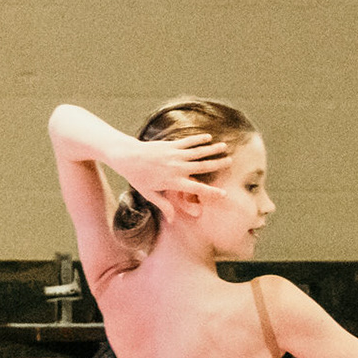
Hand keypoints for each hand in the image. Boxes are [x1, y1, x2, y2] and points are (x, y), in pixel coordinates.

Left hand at [114, 133, 230, 220]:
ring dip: (212, 149)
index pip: (196, 188)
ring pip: (198, 152)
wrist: (127, 156)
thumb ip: (164, 205)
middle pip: (202, 166)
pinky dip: (198, 139)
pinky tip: (208, 137)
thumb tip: (173, 220)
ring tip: (225, 147)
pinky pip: (188, 141)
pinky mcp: (171, 144)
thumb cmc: (137, 177)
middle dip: (217, 163)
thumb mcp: (149, 194)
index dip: (211, 191)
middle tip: (230, 162)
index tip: (224, 194)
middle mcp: (177, 167)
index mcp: (174, 182)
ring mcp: (175, 154)